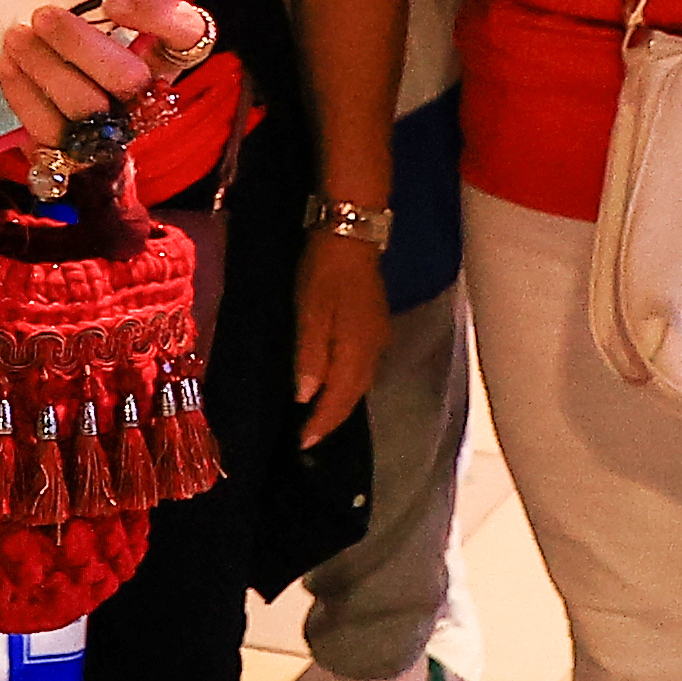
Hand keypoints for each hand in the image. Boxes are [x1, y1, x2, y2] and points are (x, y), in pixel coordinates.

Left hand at [0, 0, 206, 161]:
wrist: (80, 140)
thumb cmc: (86, 65)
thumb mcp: (104, 34)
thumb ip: (92, 8)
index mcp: (164, 61)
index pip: (189, 35)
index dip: (158, 17)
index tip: (112, 3)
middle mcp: (145, 99)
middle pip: (127, 76)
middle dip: (79, 43)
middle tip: (43, 15)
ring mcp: (111, 133)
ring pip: (85, 106)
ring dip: (44, 66)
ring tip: (16, 36)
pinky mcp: (75, 156)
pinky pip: (48, 129)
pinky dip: (23, 92)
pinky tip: (8, 65)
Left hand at [294, 235, 387, 437]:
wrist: (352, 236)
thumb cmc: (324, 274)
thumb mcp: (309, 314)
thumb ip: (310, 357)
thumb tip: (307, 397)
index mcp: (357, 352)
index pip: (339, 400)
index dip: (322, 424)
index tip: (303, 444)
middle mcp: (373, 351)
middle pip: (354, 395)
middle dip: (333, 419)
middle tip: (310, 439)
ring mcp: (378, 337)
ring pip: (361, 382)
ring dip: (342, 402)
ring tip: (322, 419)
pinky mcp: (375, 325)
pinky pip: (362, 366)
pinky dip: (348, 382)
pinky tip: (336, 383)